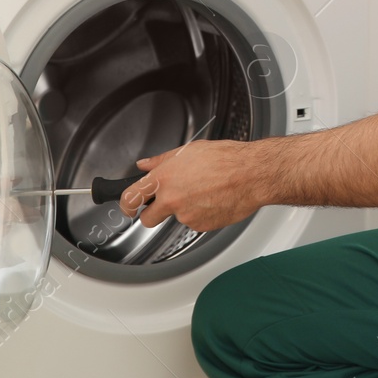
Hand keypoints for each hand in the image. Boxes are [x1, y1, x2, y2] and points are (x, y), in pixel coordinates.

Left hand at [120, 139, 266, 230]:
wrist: (252, 175)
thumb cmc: (226, 159)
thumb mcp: (189, 150)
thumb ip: (161, 160)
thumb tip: (144, 165)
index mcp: (165, 177)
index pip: (131, 197)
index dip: (126, 205)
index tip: (128, 206)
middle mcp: (172, 198)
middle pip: (148, 219)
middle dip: (152, 213)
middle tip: (166, 203)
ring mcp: (186, 215)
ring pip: (176, 218)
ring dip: (184, 209)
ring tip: (204, 191)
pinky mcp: (201, 226)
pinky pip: (194, 222)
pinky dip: (200, 214)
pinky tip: (212, 199)